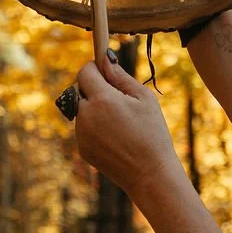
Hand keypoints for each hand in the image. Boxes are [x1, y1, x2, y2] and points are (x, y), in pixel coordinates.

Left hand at [71, 53, 178, 200]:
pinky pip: (84, 127)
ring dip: (94, 107)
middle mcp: (86, 115)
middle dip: (94, 87)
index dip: (95, 68)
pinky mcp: (82, 148)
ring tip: (121, 121)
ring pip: (81, 109)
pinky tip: (116, 136)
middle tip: (118, 98)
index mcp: (102, 99)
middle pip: (79, 88)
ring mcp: (81, 134)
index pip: (85, 71)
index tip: (107, 71)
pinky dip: (95, 126)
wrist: (149, 174)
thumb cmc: (152, 133)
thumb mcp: (144, 98)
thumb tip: (105, 58)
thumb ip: (121, 76)